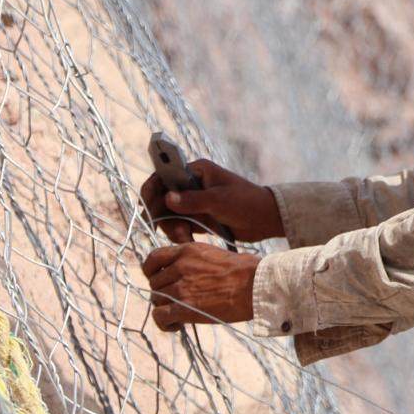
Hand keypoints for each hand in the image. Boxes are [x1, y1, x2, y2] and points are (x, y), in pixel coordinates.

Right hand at [140, 159, 282, 243]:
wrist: (266, 219)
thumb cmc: (246, 202)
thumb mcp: (220, 200)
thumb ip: (194, 200)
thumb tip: (167, 198)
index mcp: (196, 171)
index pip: (164, 176)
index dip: (151, 190)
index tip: (148, 207)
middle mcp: (191, 185)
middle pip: (161, 199)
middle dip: (162, 216)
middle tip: (168, 230)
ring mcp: (193, 202)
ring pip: (168, 215)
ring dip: (171, 228)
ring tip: (184, 238)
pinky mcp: (197, 218)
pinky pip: (179, 226)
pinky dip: (179, 235)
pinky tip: (188, 242)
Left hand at [142, 243, 259, 330]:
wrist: (255, 285)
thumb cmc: (245, 269)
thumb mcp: (215, 253)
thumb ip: (195, 260)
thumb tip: (189, 271)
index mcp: (187, 251)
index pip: (154, 258)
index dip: (150, 270)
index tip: (157, 278)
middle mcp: (180, 267)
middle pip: (155, 283)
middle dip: (162, 292)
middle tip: (177, 300)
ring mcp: (180, 287)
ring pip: (156, 299)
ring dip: (165, 308)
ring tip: (179, 315)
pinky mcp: (184, 308)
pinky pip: (160, 316)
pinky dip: (164, 323)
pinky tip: (176, 325)